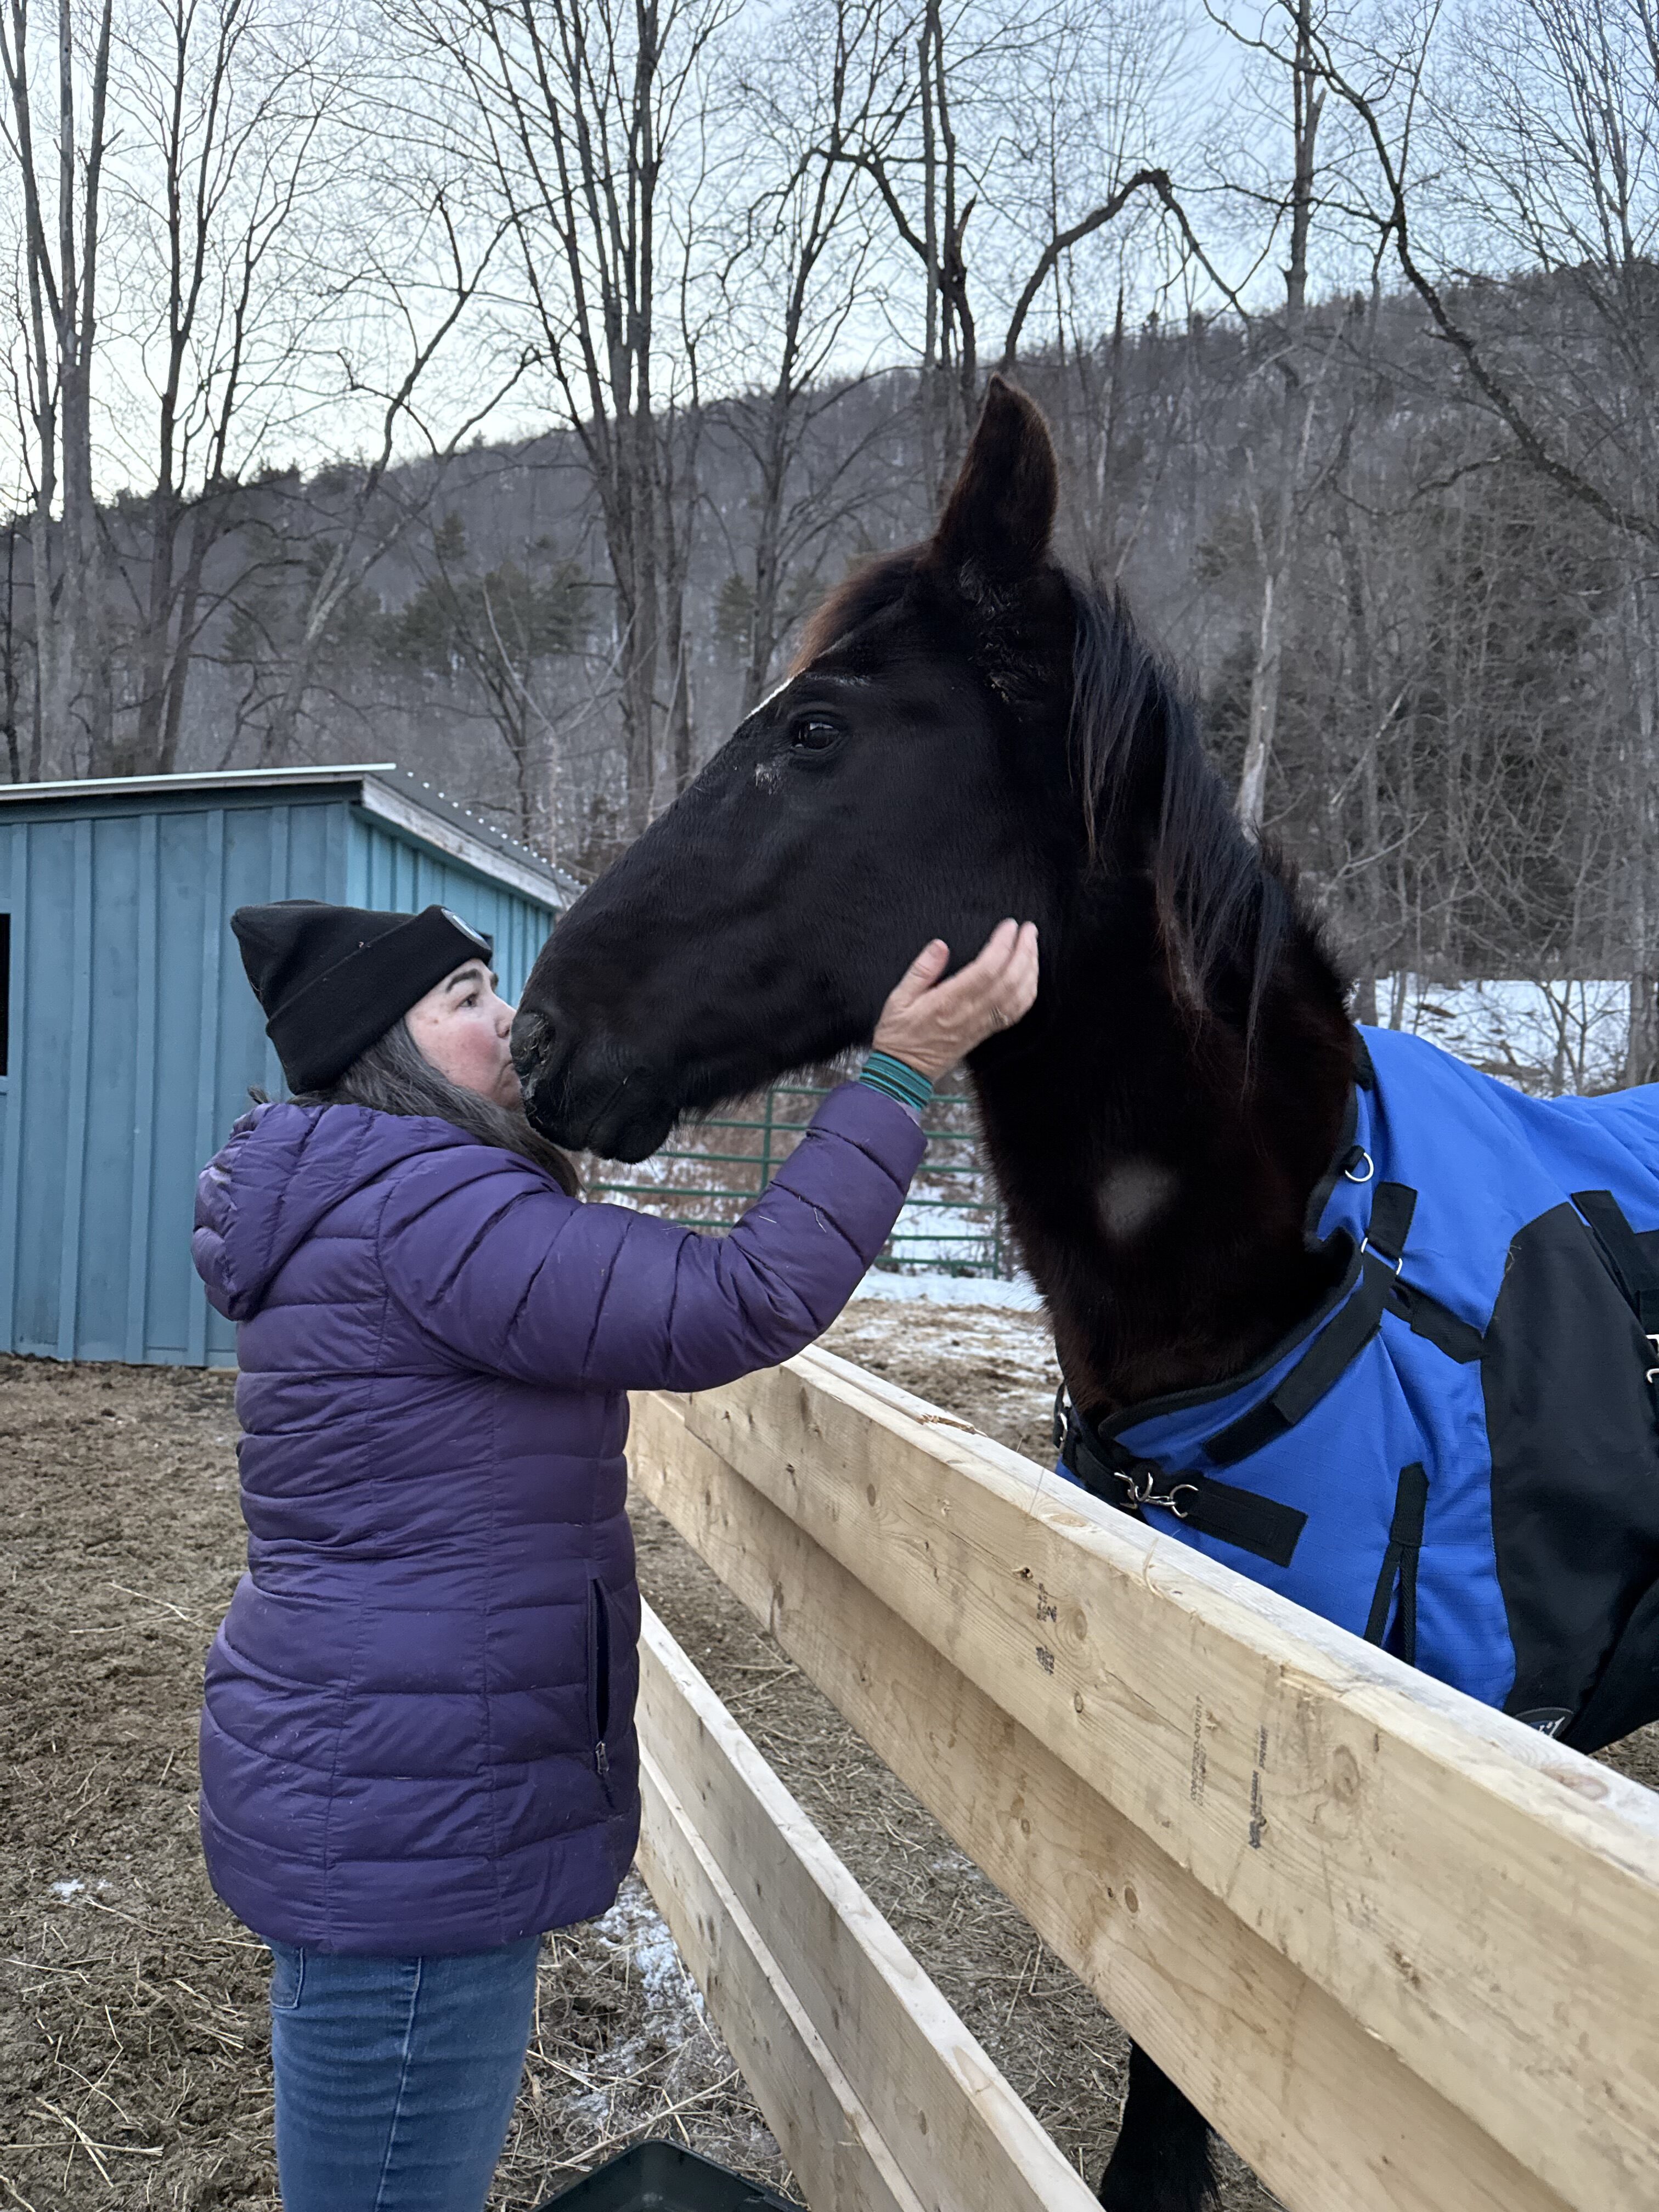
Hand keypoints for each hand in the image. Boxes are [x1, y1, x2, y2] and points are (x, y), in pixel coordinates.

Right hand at [871, 920, 1039, 1080]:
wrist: (904, 1070)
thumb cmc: (900, 1035)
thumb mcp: (898, 998)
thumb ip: (921, 970)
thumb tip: (939, 946)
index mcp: (949, 1001)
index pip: (986, 969)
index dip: (1002, 945)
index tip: (1009, 927)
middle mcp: (970, 1013)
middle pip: (1009, 980)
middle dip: (1024, 951)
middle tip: (1028, 930)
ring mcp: (981, 1024)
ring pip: (1017, 997)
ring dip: (1029, 970)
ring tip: (1031, 948)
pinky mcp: (986, 1032)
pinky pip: (1015, 1013)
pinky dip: (1028, 994)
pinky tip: (1029, 979)